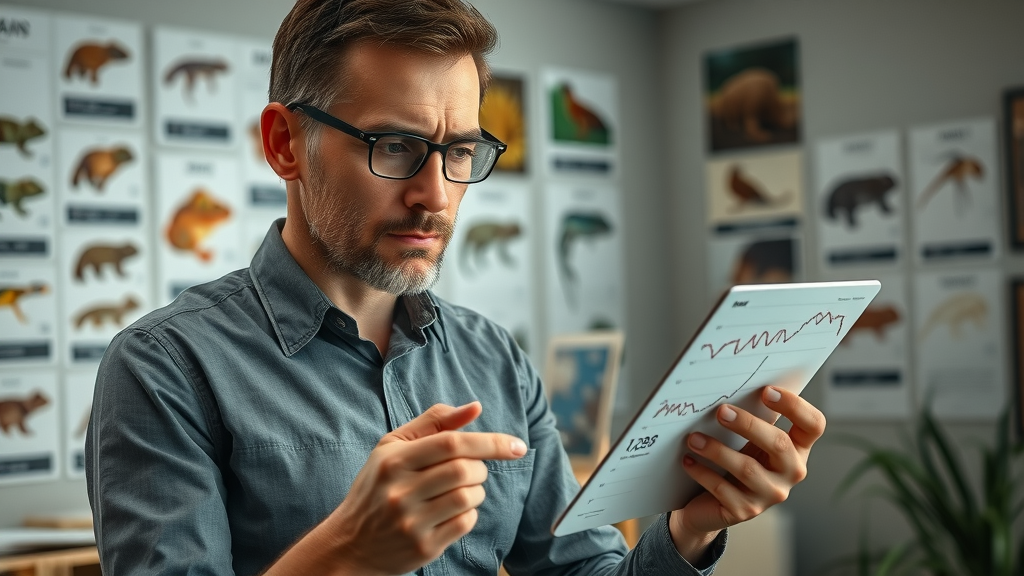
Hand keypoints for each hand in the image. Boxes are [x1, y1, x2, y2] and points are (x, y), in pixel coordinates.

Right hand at [315, 402, 525, 574]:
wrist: (350, 544)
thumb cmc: (377, 487)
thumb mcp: (393, 447)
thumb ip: (433, 423)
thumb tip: (475, 407)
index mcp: (393, 461)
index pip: (451, 443)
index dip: (489, 441)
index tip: (516, 445)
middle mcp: (400, 491)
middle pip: (464, 470)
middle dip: (480, 467)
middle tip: (471, 469)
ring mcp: (411, 522)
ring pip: (469, 497)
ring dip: (476, 490)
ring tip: (461, 489)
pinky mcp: (422, 547)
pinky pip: (465, 523)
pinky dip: (469, 513)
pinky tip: (452, 511)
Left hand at [669, 383, 825, 561]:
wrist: (712, 503)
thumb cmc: (734, 460)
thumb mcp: (748, 439)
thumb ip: (752, 417)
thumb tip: (731, 386)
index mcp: (797, 448)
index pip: (813, 425)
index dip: (795, 406)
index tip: (767, 390)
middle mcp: (791, 472)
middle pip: (779, 444)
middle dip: (748, 425)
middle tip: (721, 411)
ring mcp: (770, 494)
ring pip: (747, 469)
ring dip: (717, 450)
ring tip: (693, 437)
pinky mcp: (745, 511)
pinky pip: (722, 489)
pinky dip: (702, 472)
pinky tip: (688, 460)